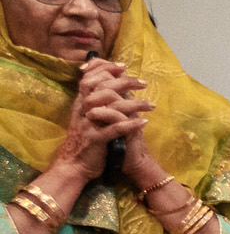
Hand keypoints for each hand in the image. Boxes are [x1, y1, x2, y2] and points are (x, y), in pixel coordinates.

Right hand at [57, 58, 150, 182]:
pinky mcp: (96, 140)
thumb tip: (112, 86)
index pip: (89, 78)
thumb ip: (97, 103)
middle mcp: (83, 110)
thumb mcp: (88, 118)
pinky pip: (114, 128)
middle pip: (102, 87)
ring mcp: (89, 124)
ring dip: (134, 103)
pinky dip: (130, 124)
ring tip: (151, 105)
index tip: (123, 67)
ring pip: (110, 105)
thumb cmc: (86, 141)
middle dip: (124, 81)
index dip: (105, 69)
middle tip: (144, 83)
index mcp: (82, 103)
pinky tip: (144, 122)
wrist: (74, 166)